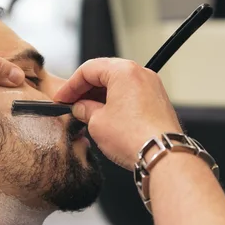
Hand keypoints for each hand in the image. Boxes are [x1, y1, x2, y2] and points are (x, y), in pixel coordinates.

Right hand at [54, 58, 181, 169]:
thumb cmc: (135, 137)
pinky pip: (131, 95)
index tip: (62, 97)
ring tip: (87, 114)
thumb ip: (84, 110)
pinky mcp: (158, 102)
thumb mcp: (96, 122)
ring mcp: (152, 87)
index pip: (88, 69)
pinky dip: (116, 102)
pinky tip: (105, 118)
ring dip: (100, 97)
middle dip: (86, 89)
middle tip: (72, 104)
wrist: (162, 155)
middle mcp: (141, 74)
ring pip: (119, 85)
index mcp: (123, 71)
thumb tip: (81, 108)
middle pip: (105, 73)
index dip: (70, 85)